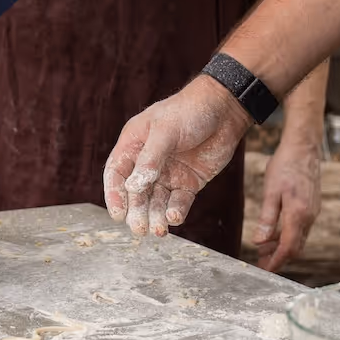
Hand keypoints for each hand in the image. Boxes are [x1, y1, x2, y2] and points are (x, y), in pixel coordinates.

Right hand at [104, 75, 251, 236]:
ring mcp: (168, 173)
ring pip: (156, 201)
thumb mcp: (166, 130)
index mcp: (134, 144)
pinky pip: (179, 201)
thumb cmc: (189, 111)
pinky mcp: (189, 182)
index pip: (117, 173)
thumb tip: (133, 187)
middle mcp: (148, 161)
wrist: (225, 109)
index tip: (117, 214)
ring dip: (155, 216)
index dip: (114, 194)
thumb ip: (150, 159)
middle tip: (139, 229)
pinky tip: (175, 217)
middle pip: (136, 192)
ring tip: (159, 230)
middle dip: (136, 211)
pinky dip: (176, 211)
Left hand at [253, 135, 320, 271]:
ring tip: (264, 249)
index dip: (277, 261)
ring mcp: (313, 211)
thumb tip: (259, 242)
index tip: (266, 270)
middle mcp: (309, 216)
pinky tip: (275, 232)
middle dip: (279, 257)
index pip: (289, 248)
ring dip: (283, 246)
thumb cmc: (285, 165)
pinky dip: (288, 235)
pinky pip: (301, 228)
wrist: (304, 147)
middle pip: (296, 247)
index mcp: (298, 215)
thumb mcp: (271, 191)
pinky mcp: (312, 206)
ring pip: (299, 238)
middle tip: (262, 262)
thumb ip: (267, 218)